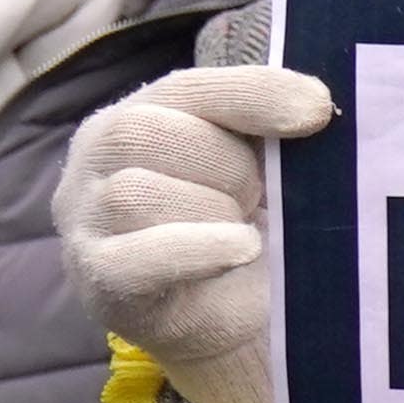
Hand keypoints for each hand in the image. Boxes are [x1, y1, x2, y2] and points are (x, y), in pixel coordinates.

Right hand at [61, 66, 336, 402]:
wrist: (234, 314)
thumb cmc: (242, 221)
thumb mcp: (260, 164)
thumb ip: (271, 127)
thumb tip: (315, 105)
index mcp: (137, 115)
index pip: (185, 88)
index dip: (251, 94)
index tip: (317, 110)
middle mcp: (95, 161)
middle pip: (142, 132)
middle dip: (222, 164)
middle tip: (257, 196)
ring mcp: (86, 222)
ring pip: (134, 194)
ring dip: (211, 211)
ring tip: (243, 230)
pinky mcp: (101, 281)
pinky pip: (136, 259)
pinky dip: (196, 251)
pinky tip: (242, 250)